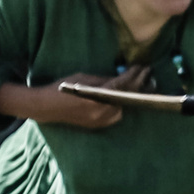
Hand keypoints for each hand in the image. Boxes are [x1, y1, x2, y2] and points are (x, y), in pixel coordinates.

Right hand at [10, 68, 142, 129]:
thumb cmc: (64, 88)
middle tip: (147, 73)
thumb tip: (123, 76)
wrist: (47, 107)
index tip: (142, 67)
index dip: (135, 75)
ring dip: (131, 96)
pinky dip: (121, 105)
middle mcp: (101, 112)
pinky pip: (115, 115)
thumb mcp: (85, 77)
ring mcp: (100, 121)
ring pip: (123, 108)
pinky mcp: (97, 126)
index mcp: (98, 98)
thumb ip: (105, 79)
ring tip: (140, 84)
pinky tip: (126, 96)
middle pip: (127, 98)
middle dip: (138, 85)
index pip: (122, 85)